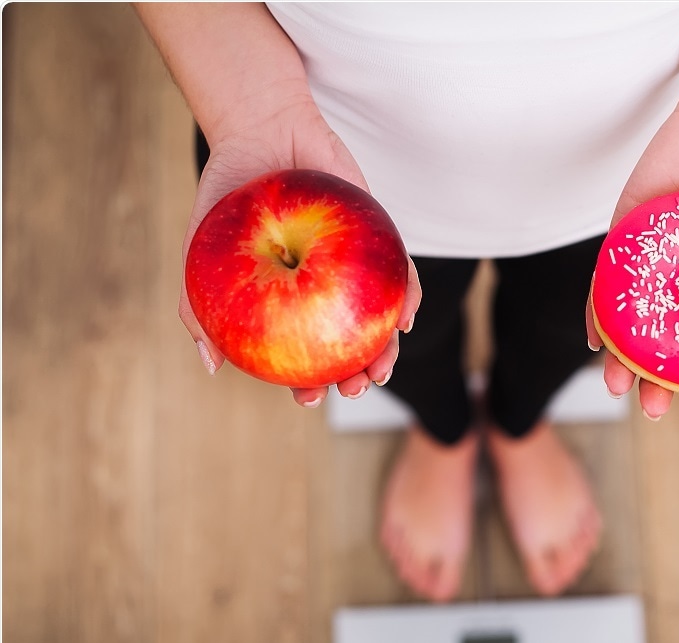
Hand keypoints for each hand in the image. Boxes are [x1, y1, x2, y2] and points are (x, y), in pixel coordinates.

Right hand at [179, 97, 421, 407]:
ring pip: (378, 320)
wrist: (261, 131)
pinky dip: (406, 299)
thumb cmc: (228, 198)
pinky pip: (400, 275)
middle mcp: (324, 293)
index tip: (307, 399)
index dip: (309, 384)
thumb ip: (198, 308)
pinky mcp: (379, 241)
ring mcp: (354, 269)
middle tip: (354, 390)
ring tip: (381, 368)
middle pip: (347, 346)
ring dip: (386, 350)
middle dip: (356, 378)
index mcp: (288, 305)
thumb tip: (210, 365)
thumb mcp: (200, 255)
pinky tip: (405, 318)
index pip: (302, 355)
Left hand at [585, 99, 678, 420]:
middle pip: (669, 345)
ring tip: (619, 388)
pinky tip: (595, 341)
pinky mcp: (625, 238)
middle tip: (655, 409)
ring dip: (624, 360)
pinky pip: (605, 283)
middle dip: (660, 383)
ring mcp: (656, 263)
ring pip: (634, 323)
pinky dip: (597, 313)